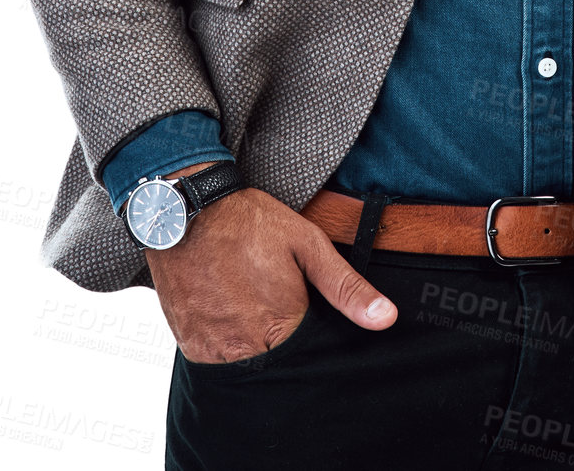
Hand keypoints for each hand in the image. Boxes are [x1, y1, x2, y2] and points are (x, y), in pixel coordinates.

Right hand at [146, 176, 396, 363]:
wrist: (186, 209)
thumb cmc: (250, 223)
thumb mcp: (307, 244)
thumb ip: (346, 287)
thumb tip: (387, 318)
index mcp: (283, 325)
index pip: (308, 355)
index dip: (306, 329)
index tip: (296, 304)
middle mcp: (248, 347)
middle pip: (276, 361)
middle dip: (278, 336)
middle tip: (266, 296)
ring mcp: (215, 349)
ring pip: (244, 362)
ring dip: (249, 340)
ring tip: (245, 297)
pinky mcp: (190, 345)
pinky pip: (215, 358)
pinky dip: (223, 339)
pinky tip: (225, 305)